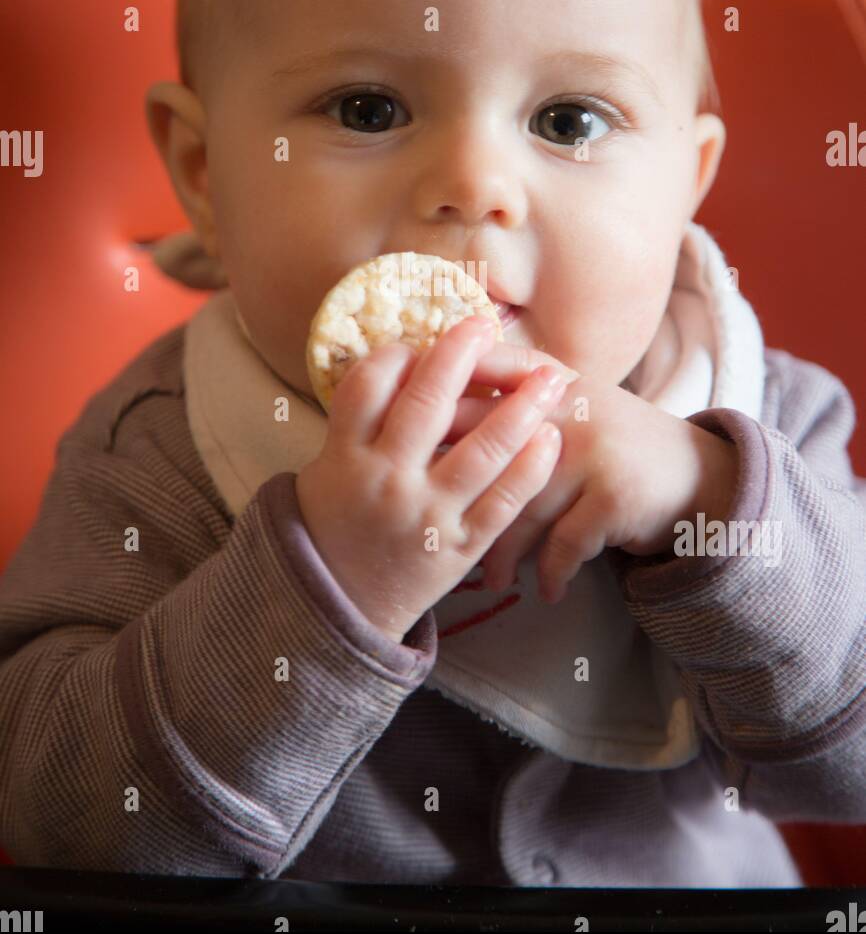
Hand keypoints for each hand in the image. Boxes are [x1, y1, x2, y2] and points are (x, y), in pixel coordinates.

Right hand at [294, 317, 571, 640]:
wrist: (336, 607)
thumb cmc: (336, 523)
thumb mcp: (327, 468)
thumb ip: (361, 421)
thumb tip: (409, 359)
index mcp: (344, 456)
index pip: (369, 384)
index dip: (400, 352)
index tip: (423, 338)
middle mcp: (384, 481)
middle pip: (426, 405)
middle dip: (460, 357)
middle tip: (485, 325)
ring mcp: (424, 516)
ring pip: (479, 452)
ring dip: (520, 409)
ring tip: (550, 379)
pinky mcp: (457, 550)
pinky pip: (502, 503)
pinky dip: (529, 470)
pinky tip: (551, 439)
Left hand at [445, 343, 738, 603]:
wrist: (699, 474)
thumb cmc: (611, 448)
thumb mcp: (567, 411)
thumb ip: (508, 407)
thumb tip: (423, 422)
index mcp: (544, 381)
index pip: (472, 391)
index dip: (433, 425)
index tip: (405, 462)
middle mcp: (563, 408)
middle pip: (486, 453)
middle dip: (456, 500)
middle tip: (429, 539)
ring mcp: (588, 450)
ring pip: (521, 509)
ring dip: (504, 554)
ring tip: (492, 581)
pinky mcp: (612, 495)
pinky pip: (564, 546)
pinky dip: (553, 573)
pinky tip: (548, 591)